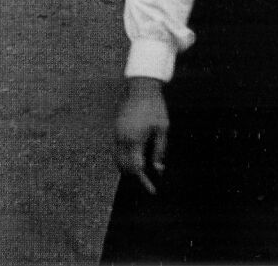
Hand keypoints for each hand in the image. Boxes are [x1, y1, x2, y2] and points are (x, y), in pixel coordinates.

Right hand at [114, 77, 168, 194]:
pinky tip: (134, 158)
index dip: (144, 181)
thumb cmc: (155, 107)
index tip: (151, 190)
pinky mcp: (115, 129)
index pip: (136, 168)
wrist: (141, 87)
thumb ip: (159, 149)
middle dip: (136, 176)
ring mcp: (116, 134)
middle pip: (124, 168)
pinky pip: (117, 150)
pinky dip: (124, 158)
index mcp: (134, 140)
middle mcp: (122, 139)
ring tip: (142, 172)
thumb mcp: (162, 128)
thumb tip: (157, 168)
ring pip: (118, 160)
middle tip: (148, 182)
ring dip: (128, 168)